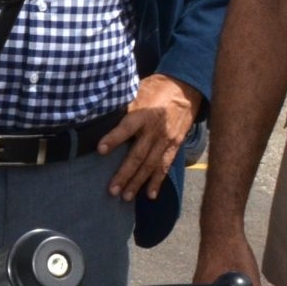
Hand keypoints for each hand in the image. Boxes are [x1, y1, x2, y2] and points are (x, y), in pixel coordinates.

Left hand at [99, 75, 201, 201]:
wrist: (186, 88)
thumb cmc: (156, 89)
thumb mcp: (138, 91)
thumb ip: (123, 106)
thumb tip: (100, 114)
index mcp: (143, 114)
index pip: (126, 128)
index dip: (113, 139)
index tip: (100, 150)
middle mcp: (155, 130)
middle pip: (138, 155)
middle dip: (125, 174)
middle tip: (112, 190)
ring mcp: (166, 140)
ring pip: (150, 165)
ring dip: (138, 183)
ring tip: (126, 197)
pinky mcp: (174, 146)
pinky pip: (165, 166)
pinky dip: (157, 181)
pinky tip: (150, 195)